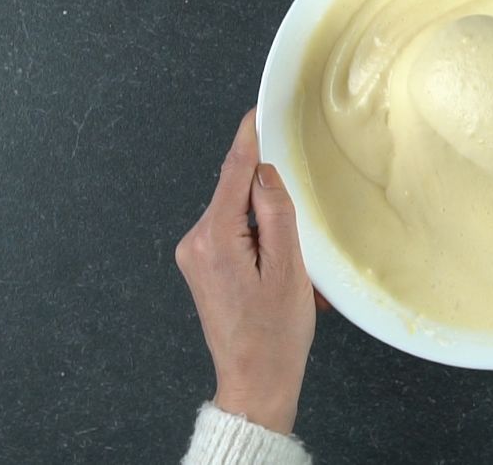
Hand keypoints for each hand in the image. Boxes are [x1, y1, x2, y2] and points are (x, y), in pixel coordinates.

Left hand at [175, 109, 316, 433]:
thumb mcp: (288, 269)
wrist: (255, 381)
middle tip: (297, 234)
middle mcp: (196, 242)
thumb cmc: (275, 335)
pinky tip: (278, 270)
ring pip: (237, 213)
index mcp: (214, 238)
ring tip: (291, 266)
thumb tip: (264, 171)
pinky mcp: (202, 266)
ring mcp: (195, 255)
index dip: (249, 138)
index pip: (233, 172)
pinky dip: (260, 239)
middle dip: (270, 199)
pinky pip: (234, 232)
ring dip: (268, 225)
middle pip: (236, 192)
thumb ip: (276, 212)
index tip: (258, 110)